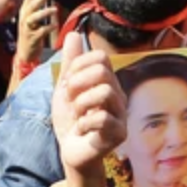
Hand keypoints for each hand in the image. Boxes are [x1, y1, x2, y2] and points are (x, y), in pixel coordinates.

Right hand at [15, 0, 58, 64]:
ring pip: (33, 17)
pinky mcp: (32, 38)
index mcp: (25, 11)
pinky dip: (48, 28)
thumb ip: (38, 7)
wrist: (25, 53)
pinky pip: (41, 31)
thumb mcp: (32, 19)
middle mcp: (24, 18)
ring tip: (54, 10)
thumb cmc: (31, 34)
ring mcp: (27, 28)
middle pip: (30, 5)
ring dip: (44, 12)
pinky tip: (54, 25)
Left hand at [50, 33, 125, 174]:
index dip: (78, 67)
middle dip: (77, 83)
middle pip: (103, 70)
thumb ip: (70, 63)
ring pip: (105, 92)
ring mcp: (121, 114)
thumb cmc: (71, 121)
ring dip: (81, 103)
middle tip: (71, 99)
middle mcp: (118, 96)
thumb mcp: (65, 88)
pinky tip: (82, 130)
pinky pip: (102, 118)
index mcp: (108, 82)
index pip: (100, 57)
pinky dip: (84, 122)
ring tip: (77, 115)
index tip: (68, 85)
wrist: (71, 152)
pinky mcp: (119, 134)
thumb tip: (74, 34)